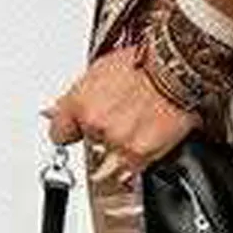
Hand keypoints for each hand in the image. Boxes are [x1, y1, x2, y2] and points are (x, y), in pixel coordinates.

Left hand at [42, 46, 200, 177]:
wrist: (179, 67)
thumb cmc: (146, 60)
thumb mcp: (101, 69)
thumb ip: (76, 97)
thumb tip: (53, 111)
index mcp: (81, 103)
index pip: (59, 133)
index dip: (71, 131)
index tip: (77, 131)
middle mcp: (95, 125)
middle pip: (88, 145)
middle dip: (102, 136)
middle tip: (122, 116)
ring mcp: (117, 142)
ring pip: (107, 164)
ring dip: (118, 151)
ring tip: (138, 126)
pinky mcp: (140, 154)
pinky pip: (128, 172)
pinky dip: (134, 164)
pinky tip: (146, 141)